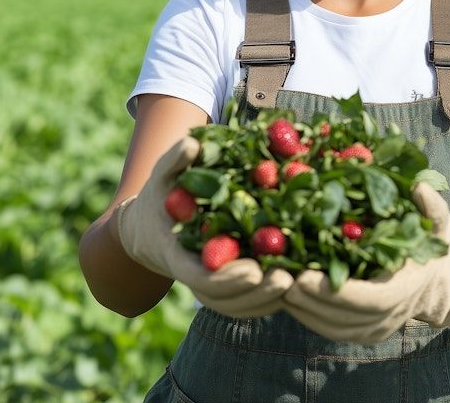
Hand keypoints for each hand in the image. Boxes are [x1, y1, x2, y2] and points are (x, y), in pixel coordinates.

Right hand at [115, 135, 294, 317]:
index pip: (201, 277)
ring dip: (267, 301)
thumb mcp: (163, 175)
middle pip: (225, 299)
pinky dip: (268, 301)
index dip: (228, 278)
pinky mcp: (225, 287)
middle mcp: (194, 275)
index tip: (254, 271)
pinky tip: (295, 289)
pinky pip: (246, 304)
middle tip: (288, 280)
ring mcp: (209, 286)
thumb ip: (176, 159)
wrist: (151, 226)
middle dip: (256, 294)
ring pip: (239, 306)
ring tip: (297, 284)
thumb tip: (193, 144)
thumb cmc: (162, 194)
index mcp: (177, 254)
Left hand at [283, 182, 449, 343]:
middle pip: (343, 318)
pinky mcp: (368, 331)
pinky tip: (289, 297)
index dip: (334, 292)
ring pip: (334, 328)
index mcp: (409, 289)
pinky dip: (310, 317)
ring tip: (277, 285)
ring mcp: (380, 328)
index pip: (369, 300)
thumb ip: (432, 207)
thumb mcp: (441, 224)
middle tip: (277, 277)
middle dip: (308, 300)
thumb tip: (420, 187)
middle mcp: (394, 315)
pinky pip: (334, 330)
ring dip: (303, 311)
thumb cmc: (443, 248)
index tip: (303, 277)